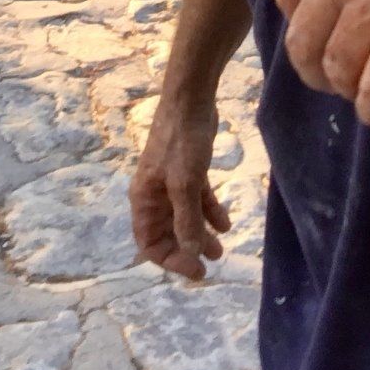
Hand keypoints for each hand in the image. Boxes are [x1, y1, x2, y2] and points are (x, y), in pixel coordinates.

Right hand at [130, 93, 230, 279]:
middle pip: (167, 233)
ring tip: (221, 249)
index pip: (149, 242)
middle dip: (187, 250)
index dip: (170, 259)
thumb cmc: (181, 142)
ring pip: (184, 218)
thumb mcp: (184, 184)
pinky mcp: (189, 171)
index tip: (195, 268)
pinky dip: (210, 213)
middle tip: (209, 265)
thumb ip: (187, 219)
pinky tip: (225, 224)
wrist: (191, 101)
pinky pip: (198, 200)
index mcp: (144, 199)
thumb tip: (191, 252)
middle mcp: (155, 194)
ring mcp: (172, 182)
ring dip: (201, 234)